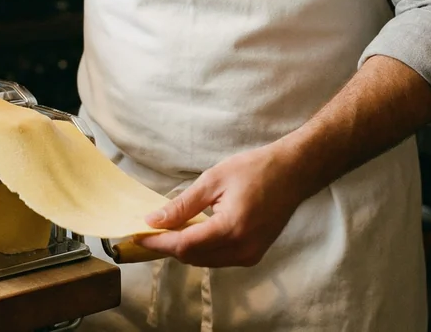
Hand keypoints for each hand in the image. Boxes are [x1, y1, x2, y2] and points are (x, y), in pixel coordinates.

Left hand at [135, 143, 305, 267]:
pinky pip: (219, 258)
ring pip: (205, 261)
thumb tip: (154, 220)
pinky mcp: (253, 254)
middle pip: (193, 257)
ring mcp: (249, 255)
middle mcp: (241, 249)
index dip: (158, 242)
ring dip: (185, 248)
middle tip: (150, 229)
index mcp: (231, 229)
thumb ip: (183, 204)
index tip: (138, 235)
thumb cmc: (255, 169)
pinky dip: (202, 248)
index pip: (184, 245)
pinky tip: (192, 231)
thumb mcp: (214, 180)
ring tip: (167, 229)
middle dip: (168, 245)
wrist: (292, 172)